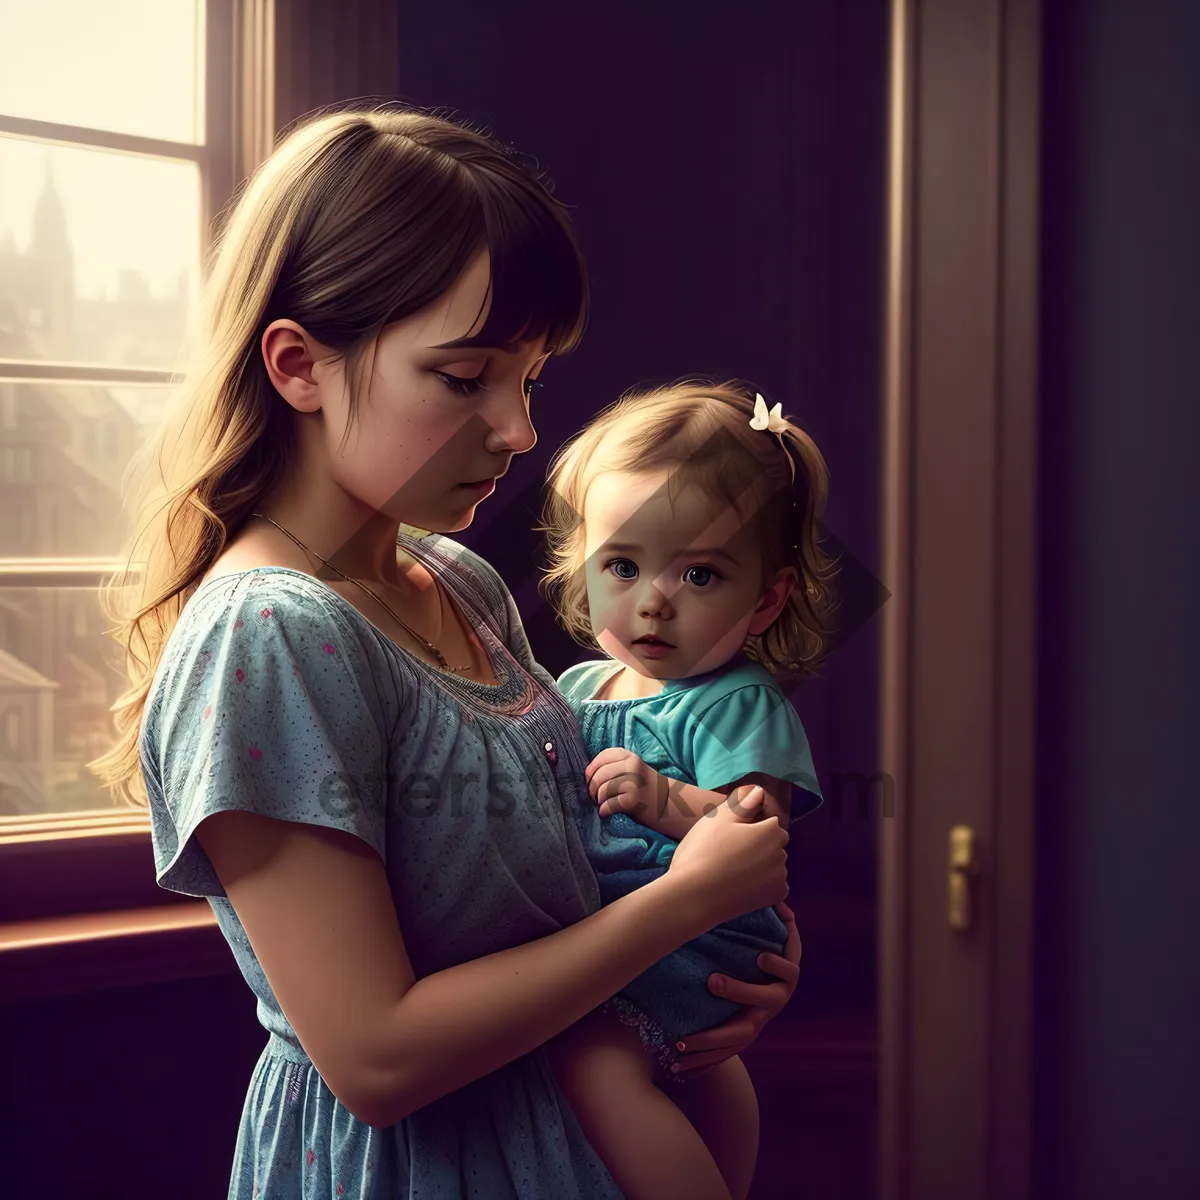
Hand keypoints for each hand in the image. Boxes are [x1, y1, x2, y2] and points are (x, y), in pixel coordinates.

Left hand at [584, 748, 666, 819]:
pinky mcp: (634, 800)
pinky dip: (604, 810)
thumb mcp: (633, 769)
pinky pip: (609, 804)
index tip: (590, 779)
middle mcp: (633, 767)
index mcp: (630, 757)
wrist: (668, 804)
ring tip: (602, 803)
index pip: (602, 757)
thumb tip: (586, 774)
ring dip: (598, 800)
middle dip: (591, 788)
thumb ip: (614, 766)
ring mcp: (634, 783)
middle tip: (594, 796)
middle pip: (600, 774)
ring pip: (602, 789)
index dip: (591, 769)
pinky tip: (605, 812)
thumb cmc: (645, 787)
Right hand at [665, 787, 788, 930]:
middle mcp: (782, 854)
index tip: (731, 835)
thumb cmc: (704, 851)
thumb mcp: (718, 819)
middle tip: (728, 851)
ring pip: (773, 864)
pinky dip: (762, 884)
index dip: (751, 826)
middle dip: (758, 845)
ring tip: (731, 869)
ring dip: (760, 864)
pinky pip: (773, 884)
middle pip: (773, 844)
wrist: (693, 896)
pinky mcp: (774, 898)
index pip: (770, 822)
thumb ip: (743, 803)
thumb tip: (760, 792)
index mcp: (771, 831)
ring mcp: (779, 878)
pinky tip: (740, 883)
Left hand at [670, 901, 802, 1079]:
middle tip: (712, 980)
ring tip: (682, 1041)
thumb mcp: (760, 927)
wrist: (756, 980)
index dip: (778, 965)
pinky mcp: (741, 1040)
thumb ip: (761, 910)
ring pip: (739, 1038)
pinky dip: (701, 1064)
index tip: (760, 955)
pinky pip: (723, 1057)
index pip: (790, 971)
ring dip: (711, 1040)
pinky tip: (676, 1070)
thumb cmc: (756, 943)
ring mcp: (758, 1023)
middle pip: (763, 1002)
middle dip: (739, 991)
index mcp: (781, 975)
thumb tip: (762, 884)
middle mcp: (773, 1001)